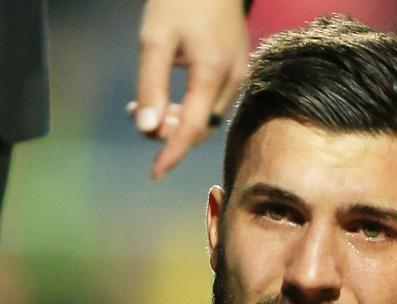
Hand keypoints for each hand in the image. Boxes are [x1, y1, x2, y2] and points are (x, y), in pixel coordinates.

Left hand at [134, 0, 248, 178]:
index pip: (194, 129)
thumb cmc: (180, 1)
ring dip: (180, 120)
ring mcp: (240, 76)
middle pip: (202, 126)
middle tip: (136, 115)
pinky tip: (171, 97)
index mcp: (213, 74)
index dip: (173, 153)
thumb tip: (148, 128)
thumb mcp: (155, 39)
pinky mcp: (238, 70)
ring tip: (148, 106)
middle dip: (170, 131)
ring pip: (209, 116)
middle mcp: (233, 81)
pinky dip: (192, 107)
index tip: (155, 173)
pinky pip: (214, 102)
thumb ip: (151, 86)